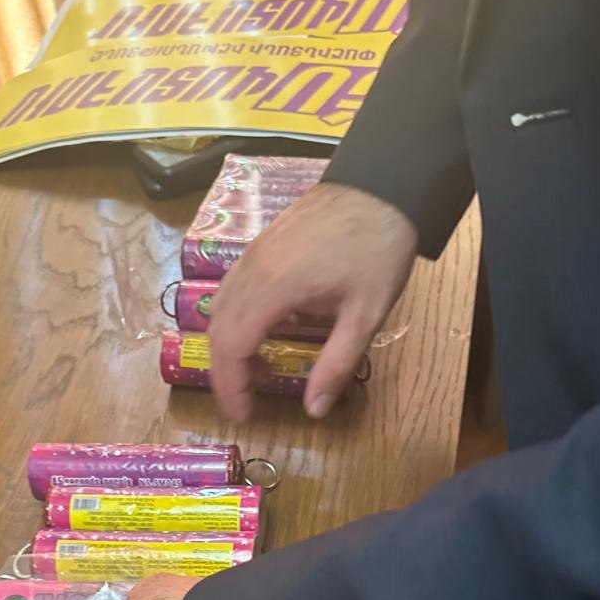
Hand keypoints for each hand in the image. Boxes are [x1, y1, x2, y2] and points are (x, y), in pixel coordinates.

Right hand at [208, 182, 417, 420]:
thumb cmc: (379, 248)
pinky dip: (236, 320)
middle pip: (217, 331)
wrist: (383, 184)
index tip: (243, 416)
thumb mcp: (367, 315)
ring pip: (219, 309)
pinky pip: (232, 289)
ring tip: (260, 372)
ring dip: (229, 346)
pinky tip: (267, 333)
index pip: (232, 347)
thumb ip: (336, 365)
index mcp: (274, 288)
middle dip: (225, 373)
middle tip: (247, 403)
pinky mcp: (260, 245)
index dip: (231, 387)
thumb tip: (314, 411)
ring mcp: (252, 253)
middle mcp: (252, 270)